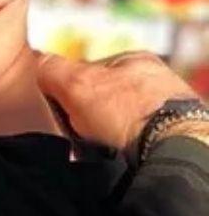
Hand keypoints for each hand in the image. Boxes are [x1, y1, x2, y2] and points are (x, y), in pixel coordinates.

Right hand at [38, 51, 200, 153]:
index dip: (70, 90)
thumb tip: (40, 63)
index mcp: (135, 59)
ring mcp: (168, 107)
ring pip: (122, 121)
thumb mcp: (76, 85)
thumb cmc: (129, 112)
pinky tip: (118, 155)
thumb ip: (53, 70)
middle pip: (107, 97)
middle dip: (89, 116)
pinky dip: (125, 148)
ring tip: (98, 148)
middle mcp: (156, 80)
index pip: (90, 70)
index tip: (63, 107)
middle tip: (79, 132)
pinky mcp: (174, 133)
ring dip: (107, 135)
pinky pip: (139, 140)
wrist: (171, 147)